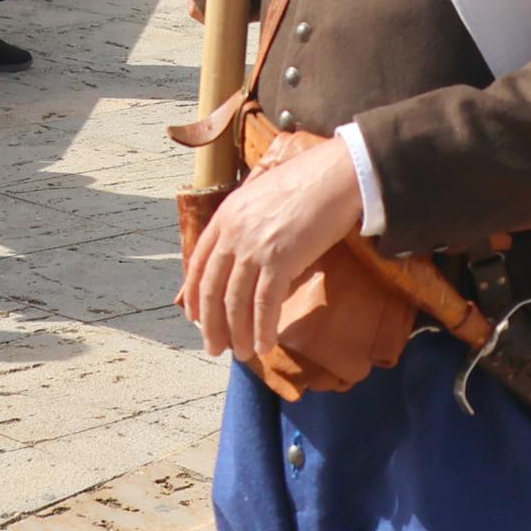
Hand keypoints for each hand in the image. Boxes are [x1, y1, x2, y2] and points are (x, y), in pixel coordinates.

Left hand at [179, 132, 365, 359]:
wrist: (336, 175)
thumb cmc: (307, 183)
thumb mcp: (261, 196)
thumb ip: (245, 223)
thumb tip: (243, 257)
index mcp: (225, 216)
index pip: (197, 264)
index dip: (194, 296)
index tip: (195, 319)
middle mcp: (233, 233)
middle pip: (213, 289)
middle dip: (211, 324)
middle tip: (214, 348)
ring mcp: (254, 247)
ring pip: (236, 302)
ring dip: (237, 334)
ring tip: (242, 354)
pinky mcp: (280, 261)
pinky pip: (265, 305)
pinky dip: (262, 330)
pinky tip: (264, 346)